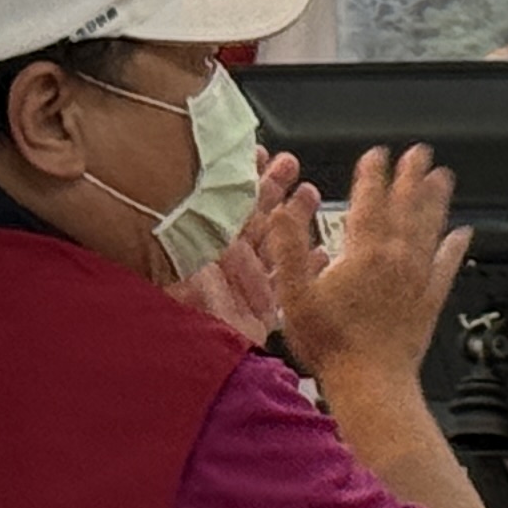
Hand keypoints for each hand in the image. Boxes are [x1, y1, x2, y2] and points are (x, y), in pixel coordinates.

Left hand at [168, 148, 321, 348]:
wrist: (198, 356)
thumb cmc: (185, 309)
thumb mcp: (189, 255)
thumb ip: (204, 230)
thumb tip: (210, 194)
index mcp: (201, 246)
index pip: (224, 202)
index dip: (240, 175)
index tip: (255, 151)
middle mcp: (222, 264)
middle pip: (252, 218)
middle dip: (272, 188)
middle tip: (289, 163)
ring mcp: (243, 287)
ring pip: (274, 245)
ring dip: (295, 219)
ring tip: (310, 194)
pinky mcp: (261, 312)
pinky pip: (289, 284)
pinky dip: (309, 268)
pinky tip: (322, 252)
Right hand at [281, 145, 472, 386]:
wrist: (371, 381)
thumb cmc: (331, 344)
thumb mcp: (295, 294)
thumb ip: (289, 248)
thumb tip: (283, 210)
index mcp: (363, 253)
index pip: (369, 201)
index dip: (373, 175)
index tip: (377, 154)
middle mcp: (396, 259)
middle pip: (406, 207)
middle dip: (411, 176)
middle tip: (420, 153)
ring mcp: (417, 278)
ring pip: (430, 228)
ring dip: (436, 201)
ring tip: (443, 178)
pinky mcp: (431, 299)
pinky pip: (448, 265)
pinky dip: (456, 247)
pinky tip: (463, 233)